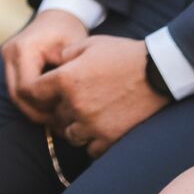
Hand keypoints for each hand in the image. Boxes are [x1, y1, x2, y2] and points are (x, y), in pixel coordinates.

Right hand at [2, 9, 88, 123]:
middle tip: (60, 122)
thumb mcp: (73, 50)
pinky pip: (16, 90)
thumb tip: (67, 103)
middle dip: (37, 112)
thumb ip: (67, 74)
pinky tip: (49, 108)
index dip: (45, 103)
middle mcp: (10, 53)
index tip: (65, 109)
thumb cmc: (69, 31)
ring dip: (33, 109)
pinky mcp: (10, 64)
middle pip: (17, 95)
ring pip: (14, 95)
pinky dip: (31, 102)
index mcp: (24, 48)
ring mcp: (7, 58)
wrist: (58, 16)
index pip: (27, 87)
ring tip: (56, 118)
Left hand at [25, 36, 166, 157]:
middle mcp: (76, 105)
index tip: (48, 91)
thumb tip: (54, 64)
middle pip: (54, 116)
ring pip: (70, 134)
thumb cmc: (124, 54)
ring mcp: (93, 124)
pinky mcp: (110, 138)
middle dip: (60, 109)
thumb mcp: (90, 44)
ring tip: (89, 115)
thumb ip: (65, 54)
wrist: (158, 72)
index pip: (35, 92)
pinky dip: (93, 141)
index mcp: (66, 79)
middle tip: (75, 102)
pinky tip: (102, 128)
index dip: (39, 92)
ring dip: (75, 127)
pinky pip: (90, 149)